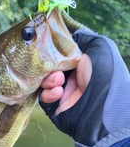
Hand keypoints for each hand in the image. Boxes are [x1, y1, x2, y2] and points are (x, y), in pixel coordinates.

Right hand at [39, 29, 129, 146]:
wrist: (101, 109)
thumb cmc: (102, 75)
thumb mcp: (100, 47)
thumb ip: (83, 37)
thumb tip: (66, 37)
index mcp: (81, 63)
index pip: (59, 53)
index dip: (51, 50)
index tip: (44, 46)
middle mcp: (71, 77)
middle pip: (48, 66)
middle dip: (47, 65)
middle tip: (52, 66)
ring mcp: (62, 92)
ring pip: (43, 81)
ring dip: (48, 79)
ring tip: (58, 81)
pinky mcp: (54, 106)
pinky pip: (43, 97)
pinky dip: (49, 93)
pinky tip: (59, 93)